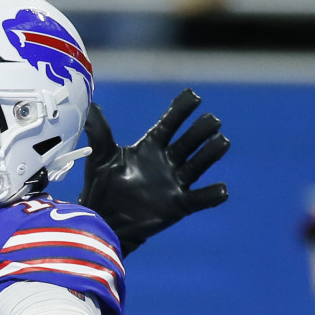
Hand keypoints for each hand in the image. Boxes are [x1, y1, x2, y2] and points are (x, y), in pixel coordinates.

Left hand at [78, 89, 229, 254]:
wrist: (101, 219)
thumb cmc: (100, 186)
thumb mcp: (100, 156)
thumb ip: (100, 132)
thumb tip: (91, 106)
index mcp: (150, 147)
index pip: (169, 124)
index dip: (180, 110)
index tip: (193, 96)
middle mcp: (166, 162)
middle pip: (189, 142)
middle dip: (201, 131)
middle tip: (212, 120)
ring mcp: (174, 184)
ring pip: (198, 165)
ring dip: (210, 154)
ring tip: (222, 141)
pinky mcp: (178, 205)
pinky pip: (199, 199)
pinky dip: (211, 195)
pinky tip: (222, 189)